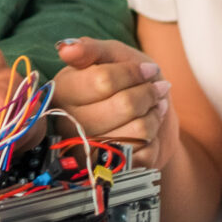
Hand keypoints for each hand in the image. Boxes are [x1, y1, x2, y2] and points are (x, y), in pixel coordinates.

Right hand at [51, 36, 176, 168]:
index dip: (132, 73)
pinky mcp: (108, 172)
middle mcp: (68, 123)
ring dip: (154, 116)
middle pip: (123, 105)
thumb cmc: (126, 83)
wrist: (145, 121)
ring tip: (153, 109)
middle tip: (157, 89)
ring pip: (137, 131)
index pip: (102, 80)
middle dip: (148, 94)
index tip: (149, 70)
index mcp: (63, 90)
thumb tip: (66, 49)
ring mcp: (87, 152)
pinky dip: (155, 139)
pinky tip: (149, 133)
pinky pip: (146, 154)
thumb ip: (91, 49)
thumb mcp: (111, 57)